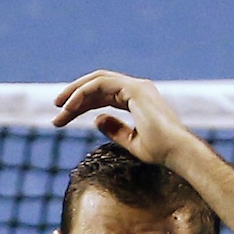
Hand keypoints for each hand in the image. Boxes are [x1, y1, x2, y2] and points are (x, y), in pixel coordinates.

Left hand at [52, 69, 189, 166]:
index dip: (81, 105)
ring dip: (75, 93)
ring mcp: (136, 86)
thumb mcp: (131, 142)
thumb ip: (115, 129)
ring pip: (97, 81)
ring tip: (58, 107)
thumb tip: (96, 119)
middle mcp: (137, 88)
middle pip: (97, 86)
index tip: (62, 118)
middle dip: (74, 96)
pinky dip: (83, 93)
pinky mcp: (134, 88)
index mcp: (137, 99)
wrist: (177, 152)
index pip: (102, 96)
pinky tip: (69, 108)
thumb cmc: (160, 151)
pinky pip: (100, 85)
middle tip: (56, 110)